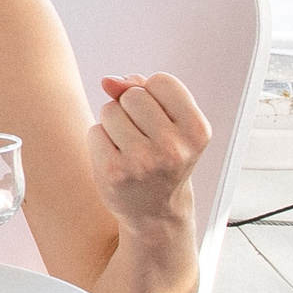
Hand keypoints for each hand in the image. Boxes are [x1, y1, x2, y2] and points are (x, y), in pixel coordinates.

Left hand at [87, 73, 209, 229]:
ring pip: (110, 110)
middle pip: (133, 95)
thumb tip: (108, 81)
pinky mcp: (114, 172)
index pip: (162, 81)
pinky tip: (117, 159)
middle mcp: (174, 147)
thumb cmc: (162, 157)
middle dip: (131, 109)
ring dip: (113, 124)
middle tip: (144, 137)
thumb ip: (142, 89)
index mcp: (197, 131)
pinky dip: (100, 140)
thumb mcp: (170, 122)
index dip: (154, 94)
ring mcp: (143, 161)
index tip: (161, 118)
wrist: (155, 211)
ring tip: (130, 148)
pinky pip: (95, 131)